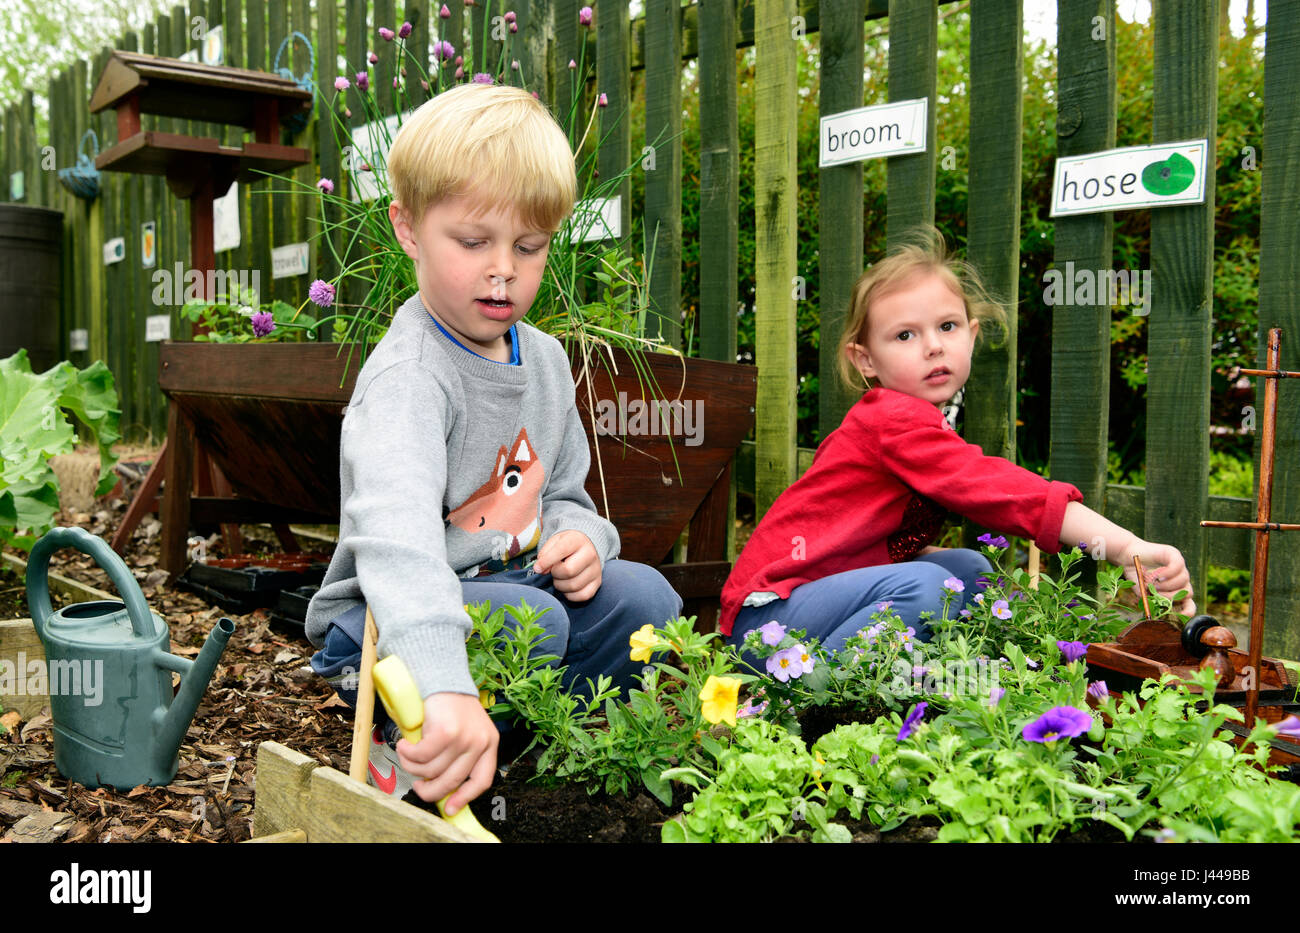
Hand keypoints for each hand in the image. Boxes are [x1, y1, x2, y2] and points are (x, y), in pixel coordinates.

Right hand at [395, 692, 497, 814]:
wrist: (443, 677)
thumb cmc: (451, 707)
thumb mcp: (465, 732)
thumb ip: (460, 756)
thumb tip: (442, 786)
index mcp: (489, 743)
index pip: (482, 780)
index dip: (464, 797)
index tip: (449, 808)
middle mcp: (480, 741)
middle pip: (453, 780)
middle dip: (430, 789)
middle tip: (419, 786)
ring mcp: (464, 736)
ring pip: (432, 769)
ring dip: (413, 766)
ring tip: (408, 755)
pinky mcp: (446, 730)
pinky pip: (422, 755)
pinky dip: (408, 754)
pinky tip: (405, 745)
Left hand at [534, 530, 601, 601]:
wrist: (587, 546)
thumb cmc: (567, 545)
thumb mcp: (554, 542)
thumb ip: (544, 554)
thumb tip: (540, 570)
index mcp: (577, 540)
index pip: (561, 551)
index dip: (546, 562)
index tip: (537, 568)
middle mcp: (590, 554)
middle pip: (568, 571)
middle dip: (555, 574)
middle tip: (553, 571)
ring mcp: (596, 570)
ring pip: (574, 586)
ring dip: (560, 585)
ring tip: (560, 578)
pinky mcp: (598, 582)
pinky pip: (582, 596)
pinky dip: (570, 595)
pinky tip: (567, 586)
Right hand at [1117, 539, 1196, 616]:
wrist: (1126, 555)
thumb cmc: (1135, 575)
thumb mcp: (1143, 592)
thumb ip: (1152, 601)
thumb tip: (1158, 610)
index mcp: (1175, 589)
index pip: (1190, 603)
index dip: (1188, 611)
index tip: (1181, 616)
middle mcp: (1180, 579)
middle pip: (1188, 592)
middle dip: (1172, 596)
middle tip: (1156, 593)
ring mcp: (1179, 567)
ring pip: (1184, 581)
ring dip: (1167, 585)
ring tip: (1153, 583)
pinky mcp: (1174, 555)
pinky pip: (1178, 567)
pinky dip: (1168, 573)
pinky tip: (1157, 574)